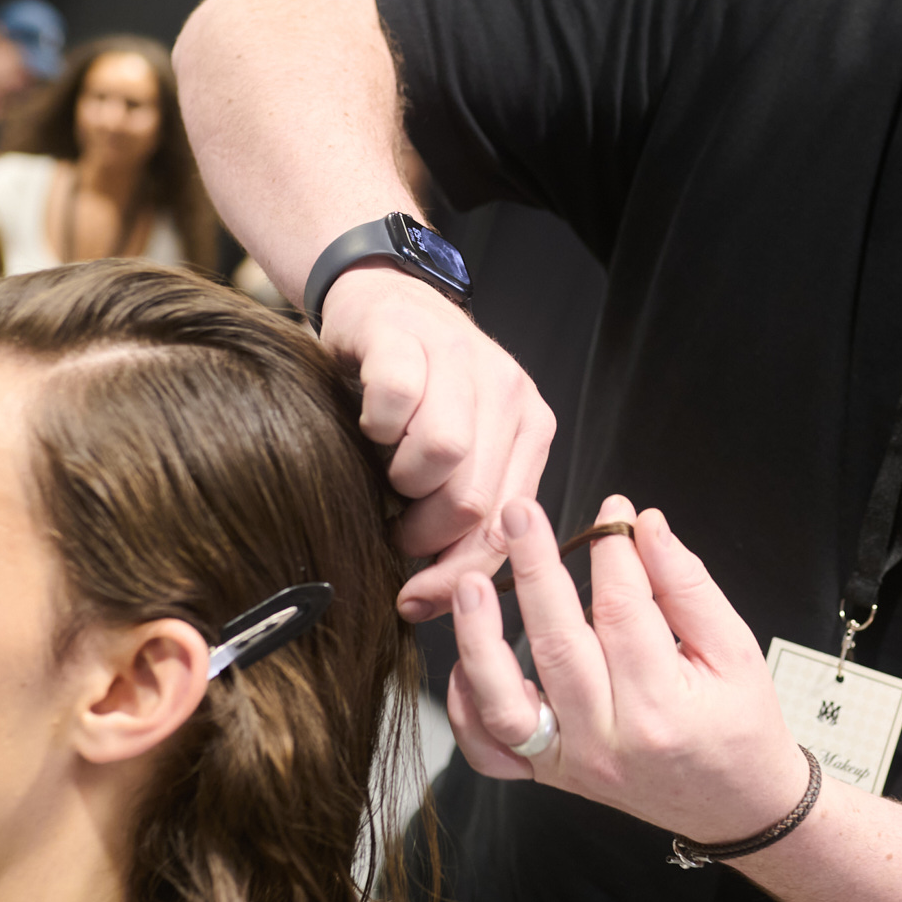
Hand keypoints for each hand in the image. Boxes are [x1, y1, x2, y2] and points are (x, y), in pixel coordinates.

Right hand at [320, 268, 555, 620]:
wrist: (384, 299)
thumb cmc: (417, 393)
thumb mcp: (460, 450)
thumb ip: (466, 513)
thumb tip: (440, 597)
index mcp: (530, 428)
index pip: (508, 526)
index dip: (460, 575)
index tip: (417, 602)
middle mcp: (510, 392)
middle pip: (475, 500)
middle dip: (425, 533)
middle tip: (395, 525)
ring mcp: (464, 359)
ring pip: (443, 454)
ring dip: (400, 479)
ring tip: (386, 468)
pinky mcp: (411, 335)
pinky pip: (396, 402)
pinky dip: (374, 426)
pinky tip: (370, 422)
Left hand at [445, 494, 810, 843]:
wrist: (737, 807)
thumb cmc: (741, 727)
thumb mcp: (736, 650)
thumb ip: (688, 585)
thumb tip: (646, 526)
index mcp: (662, 709)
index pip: (623, 611)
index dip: (612, 551)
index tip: (611, 512)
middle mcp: (608, 741)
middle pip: (559, 644)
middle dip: (536, 570)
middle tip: (520, 514)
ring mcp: (571, 764)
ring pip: (506, 702)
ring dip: (481, 638)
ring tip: (471, 583)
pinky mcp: (549, 775)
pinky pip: (490, 750)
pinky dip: (466, 708)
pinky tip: (465, 661)